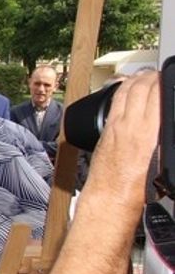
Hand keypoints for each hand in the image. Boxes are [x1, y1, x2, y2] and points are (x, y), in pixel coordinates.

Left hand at [85, 71, 160, 206]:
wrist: (110, 199)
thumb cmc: (136, 188)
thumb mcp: (163, 161)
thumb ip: (164, 135)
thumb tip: (166, 123)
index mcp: (148, 132)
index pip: (156, 92)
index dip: (164, 79)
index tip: (170, 76)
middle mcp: (129, 124)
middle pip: (140, 86)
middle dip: (152, 76)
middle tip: (160, 74)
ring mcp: (114, 126)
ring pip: (124, 90)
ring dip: (136, 79)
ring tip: (146, 76)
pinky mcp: (105, 131)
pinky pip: (114, 102)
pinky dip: (123, 90)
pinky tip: (128, 90)